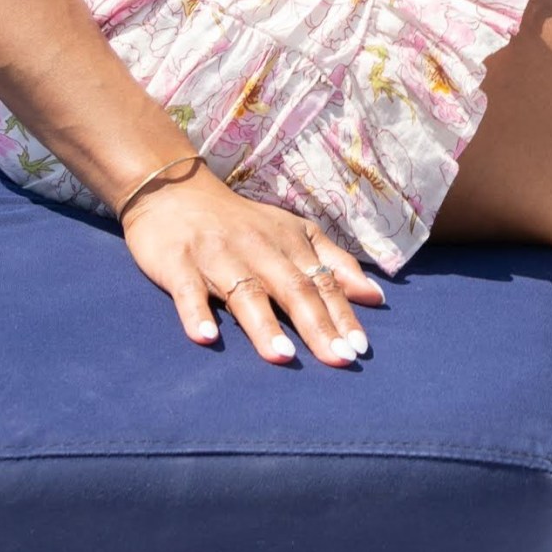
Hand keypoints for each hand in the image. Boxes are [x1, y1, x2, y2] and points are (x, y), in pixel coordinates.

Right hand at [121, 167, 384, 366]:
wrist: (176, 192)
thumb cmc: (241, 223)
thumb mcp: (293, 233)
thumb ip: (333, 262)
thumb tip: (375, 296)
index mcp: (288, 243)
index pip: (322, 280)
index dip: (342, 313)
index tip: (361, 348)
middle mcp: (258, 249)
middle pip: (293, 288)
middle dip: (318, 325)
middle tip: (339, 359)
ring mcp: (218, 257)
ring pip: (246, 292)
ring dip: (265, 326)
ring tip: (284, 357)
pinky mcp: (179, 264)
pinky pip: (188, 292)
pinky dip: (196, 314)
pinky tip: (206, 338)